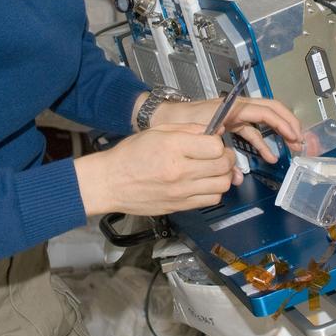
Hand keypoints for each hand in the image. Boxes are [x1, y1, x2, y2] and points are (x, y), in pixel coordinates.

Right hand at [74, 124, 240, 216]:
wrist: (110, 182)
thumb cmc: (129, 156)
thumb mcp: (157, 131)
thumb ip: (189, 129)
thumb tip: (214, 130)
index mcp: (173, 148)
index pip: (215, 146)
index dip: (218, 141)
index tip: (212, 141)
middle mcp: (179, 171)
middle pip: (223, 165)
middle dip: (226, 157)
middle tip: (218, 154)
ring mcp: (181, 192)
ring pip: (222, 184)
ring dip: (223, 175)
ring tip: (213, 169)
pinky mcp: (180, 206)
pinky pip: (211, 199)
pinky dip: (214, 190)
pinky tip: (205, 182)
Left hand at [151, 96, 303, 162]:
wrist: (160, 116)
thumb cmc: (177, 120)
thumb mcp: (200, 133)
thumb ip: (220, 152)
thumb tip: (236, 174)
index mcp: (232, 107)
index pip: (266, 111)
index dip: (283, 123)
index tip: (294, 135)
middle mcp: (236, 108)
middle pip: (270, 111)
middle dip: (287, 125)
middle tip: (299, 141)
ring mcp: (233, 115)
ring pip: (262, 122)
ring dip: (277, 135)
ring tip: (290, 149)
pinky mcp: (229, 123)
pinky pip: (251, 132)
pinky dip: (260, 143)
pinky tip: (268, 156)